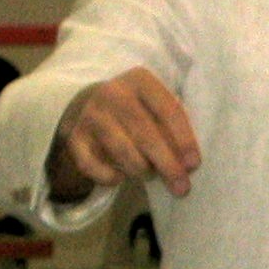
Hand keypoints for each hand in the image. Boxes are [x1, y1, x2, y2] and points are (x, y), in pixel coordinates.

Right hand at [48, 67, 200, 202]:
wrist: (91, 106)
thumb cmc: (139, 112)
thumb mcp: (158, 110)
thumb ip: (174, 130)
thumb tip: (187, 165)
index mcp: (140, 80)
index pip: (168, 110)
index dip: (183, 140)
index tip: (194, 165)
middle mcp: (112, 92)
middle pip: (145, 133)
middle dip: (167, 164)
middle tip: (181, 187)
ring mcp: (90, 114)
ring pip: (122, 151)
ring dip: (141, 170)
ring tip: (150, 175)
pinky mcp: (74, 137)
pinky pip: (93, 166)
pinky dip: (110, 178)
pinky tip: (120, 177)